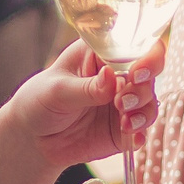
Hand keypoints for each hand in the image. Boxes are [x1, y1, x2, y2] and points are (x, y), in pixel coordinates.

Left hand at [0, 39, 164, 183]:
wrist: (33, 138)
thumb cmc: (41, 100)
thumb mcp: (58, 91)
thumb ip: (86, 87)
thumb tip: (112, 76)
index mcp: (101, 53)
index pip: (134, 45)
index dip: (145, 56)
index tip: (137, 73)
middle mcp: (118, 75)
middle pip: (149, 74)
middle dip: (142, 88)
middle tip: (122, 102)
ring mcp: (123, 102)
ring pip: (149, 102)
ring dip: (143, 111)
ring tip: (124, 122)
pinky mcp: (124, 128)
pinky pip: (142, 130)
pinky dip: (141, 133)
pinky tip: (130, 137)